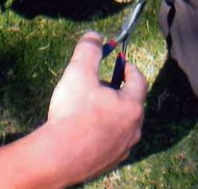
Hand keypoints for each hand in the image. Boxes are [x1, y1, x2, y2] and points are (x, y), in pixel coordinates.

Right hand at [41, 32, 147, 185]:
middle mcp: (133, 129)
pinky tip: (85, 130)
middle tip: (100, 84)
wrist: (58, 158)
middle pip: (131, 103)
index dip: (129, 68)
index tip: (120, 62)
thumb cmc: (72, 112)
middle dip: (118, 91)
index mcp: (132, 106)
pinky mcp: (109, 163)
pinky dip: (103, 132)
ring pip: (122, 124)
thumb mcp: (79, 73)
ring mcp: (122, 149)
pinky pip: (111, 142)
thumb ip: (89, 51)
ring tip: (90, 107)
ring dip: (111, 113)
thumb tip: (94, 35)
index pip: (139, 81)